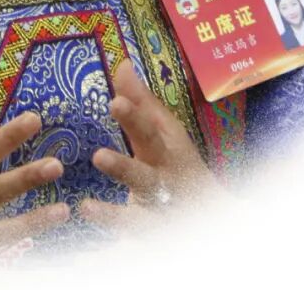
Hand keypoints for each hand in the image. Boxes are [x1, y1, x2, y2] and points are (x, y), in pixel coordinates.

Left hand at [81, 59, 220, 231]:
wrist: (216, 217)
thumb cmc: (179, 164)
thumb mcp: (165, 133)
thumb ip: (141, 102)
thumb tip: (122, 64)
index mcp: (167, 152)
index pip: (151, 132)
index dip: (134, 117)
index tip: (115, 102)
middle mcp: (165, 183)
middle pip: (146, 176)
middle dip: (124, 168)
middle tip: (98, 157)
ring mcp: (160, 215)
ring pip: (138, 218)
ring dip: (114, 214)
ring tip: (87, 208)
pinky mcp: (152, 238)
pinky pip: (131, 240)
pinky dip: (113, 236)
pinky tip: (89, 224)